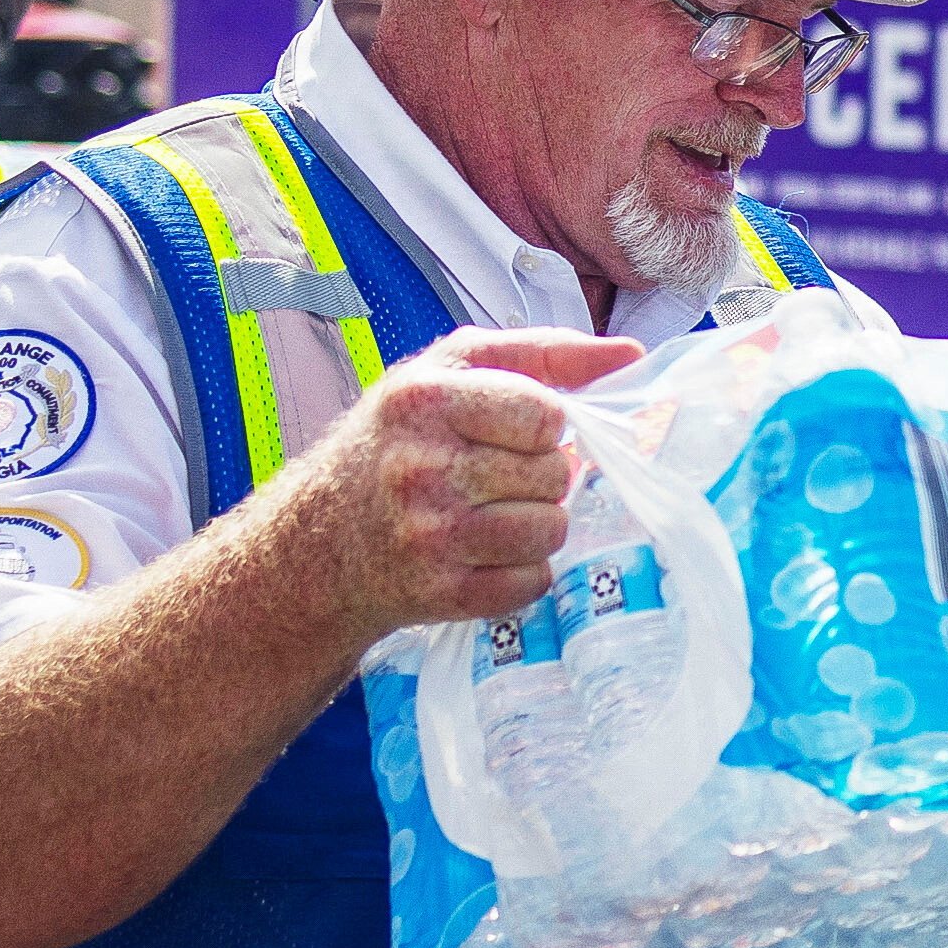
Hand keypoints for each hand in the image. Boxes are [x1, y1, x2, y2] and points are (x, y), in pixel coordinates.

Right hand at [283, 332, 645, 636]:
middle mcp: (420, 470)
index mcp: (423, 402)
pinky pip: (534, 582)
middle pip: (555, 475)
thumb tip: (628, 354)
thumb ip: (543, 352)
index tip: (523, 430)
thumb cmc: (399, 441)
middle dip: (543, 474)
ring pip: (551, 530)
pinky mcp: (441, 595)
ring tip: (496, 512)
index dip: (548, 424)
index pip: (543, 415)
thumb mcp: (452, 372)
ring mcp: (430, 538)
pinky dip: (522, 570)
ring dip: (539, 522)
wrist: (319, 539)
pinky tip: (484, 553)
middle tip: (500, 475)